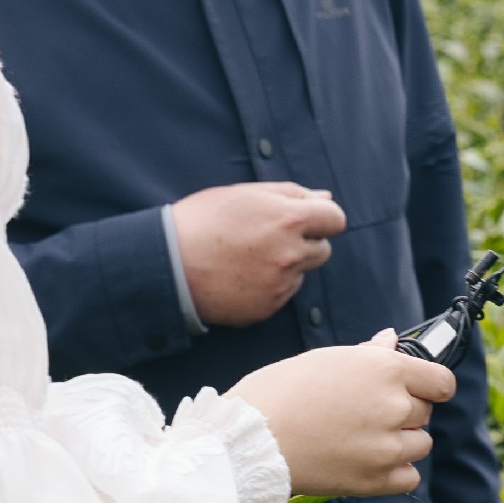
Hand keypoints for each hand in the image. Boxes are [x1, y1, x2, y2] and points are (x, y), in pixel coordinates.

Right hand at [172, 182, 347, 326]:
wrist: (168, 265)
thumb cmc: (203, 220)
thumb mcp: (245, 194)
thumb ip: (291, 194)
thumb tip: (326, 198)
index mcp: (289, 219)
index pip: (335, 220)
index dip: (323, 218)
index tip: (309, 220)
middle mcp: (291, 254)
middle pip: (323, 250)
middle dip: (306, 243)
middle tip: (269, 239)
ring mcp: (280, 284)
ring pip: (302, 273)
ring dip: (287, 266)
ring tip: (248, 258)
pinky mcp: (267, 308)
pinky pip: (282, 294)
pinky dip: (269, 286)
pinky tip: (240, 277)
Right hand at [231, 333, 451, 497]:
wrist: (249, 441)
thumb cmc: (279, 392)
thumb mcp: (324, 360)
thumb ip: (367, 354)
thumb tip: (390, 342)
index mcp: (386, 370)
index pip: (441, 381)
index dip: (430, 384)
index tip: (419, 389)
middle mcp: (394, 406)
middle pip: (425, 412)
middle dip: (405, 411)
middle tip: (368, 413)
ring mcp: (387, 446)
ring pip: (421, 444)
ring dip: (402, 442)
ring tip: (365, 438)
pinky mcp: (375, 480)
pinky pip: (409, 477)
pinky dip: (396, 473)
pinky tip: (371, 462)